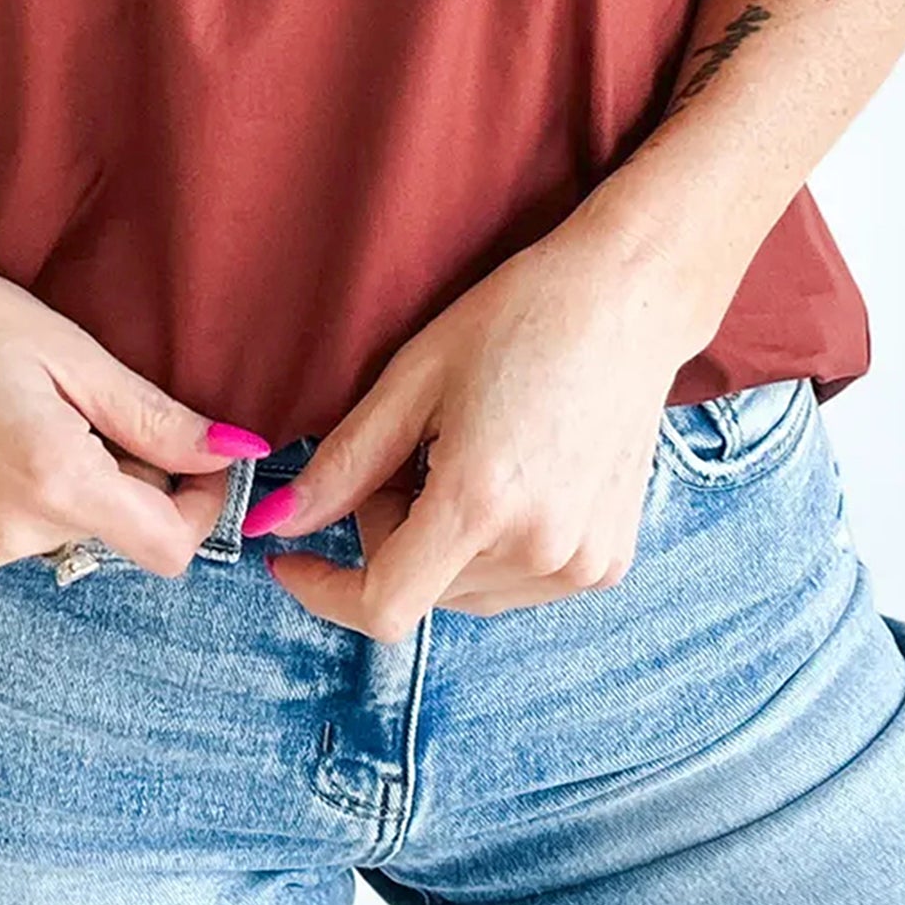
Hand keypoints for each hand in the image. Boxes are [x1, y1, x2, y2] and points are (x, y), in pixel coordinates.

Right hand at [0, 222, 269, 579]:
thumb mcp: (75, 354)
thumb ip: (157, 419)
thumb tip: (237, 453)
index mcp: (54, 479)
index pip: (169, 548)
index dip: (200, 508)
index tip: (197, 458)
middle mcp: (9, 532)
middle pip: (117, 533)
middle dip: (129, 481)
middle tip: (88, 408)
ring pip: (67, 535)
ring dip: (74, 489)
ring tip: (29, 417)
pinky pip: (15, 541)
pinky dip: (22, 503)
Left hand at [254, 214, 705, 641]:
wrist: (628, 299)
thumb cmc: (518, 319)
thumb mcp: (413, 378)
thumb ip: (343, 465)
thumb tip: (275, 525)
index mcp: (481, 503)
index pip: (383, 605)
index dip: (323, 591)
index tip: (290, 559)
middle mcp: (538, 550)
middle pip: (421, 590)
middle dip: (387, 532)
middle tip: (410, 447)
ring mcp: (582, 564)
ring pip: (465, 592)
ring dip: (439, 543)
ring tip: (462, 453)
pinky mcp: (608, 561)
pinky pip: (515, 583)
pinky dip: (488, 546)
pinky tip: (506, 473)